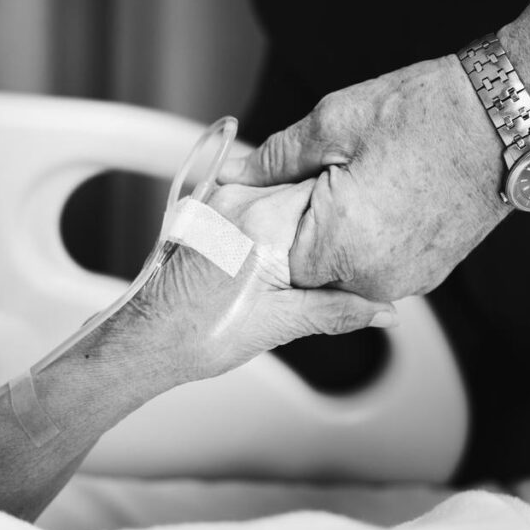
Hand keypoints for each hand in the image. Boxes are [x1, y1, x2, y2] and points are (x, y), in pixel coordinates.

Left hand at [116, 181, 395, 385]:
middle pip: (306, 190)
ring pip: (282, 195)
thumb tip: (382, 310)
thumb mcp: (280, 324)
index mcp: (263, 222)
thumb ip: (336, 309)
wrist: (147, 340)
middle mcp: (239, 201)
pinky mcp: (211, 212)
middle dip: (329, 218)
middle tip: (344, 256)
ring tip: (307, 262)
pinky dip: (278, 222)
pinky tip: (279, 255)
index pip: (328, 194)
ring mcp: (221, 203)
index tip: (367, 235)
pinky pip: (258, 202)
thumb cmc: (198, 335)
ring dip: (303, 219)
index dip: (352, 212)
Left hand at [219, 56, 513, 301]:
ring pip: (345, 269)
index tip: (279, 192)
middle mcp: (375, 278)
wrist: (507, 117)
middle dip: (303, 230)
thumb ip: (274, 159)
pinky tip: (382, 196)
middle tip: (322, 177)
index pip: (274, 261)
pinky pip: (378, 266)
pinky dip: (369, 238)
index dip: (270, 224)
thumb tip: (237, 174)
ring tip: (359, 181)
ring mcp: (408, 280)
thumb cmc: (427, 115)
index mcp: (341, 247)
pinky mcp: (430, 272)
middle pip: (309, 271)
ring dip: (338, 234)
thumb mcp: (333, 123)